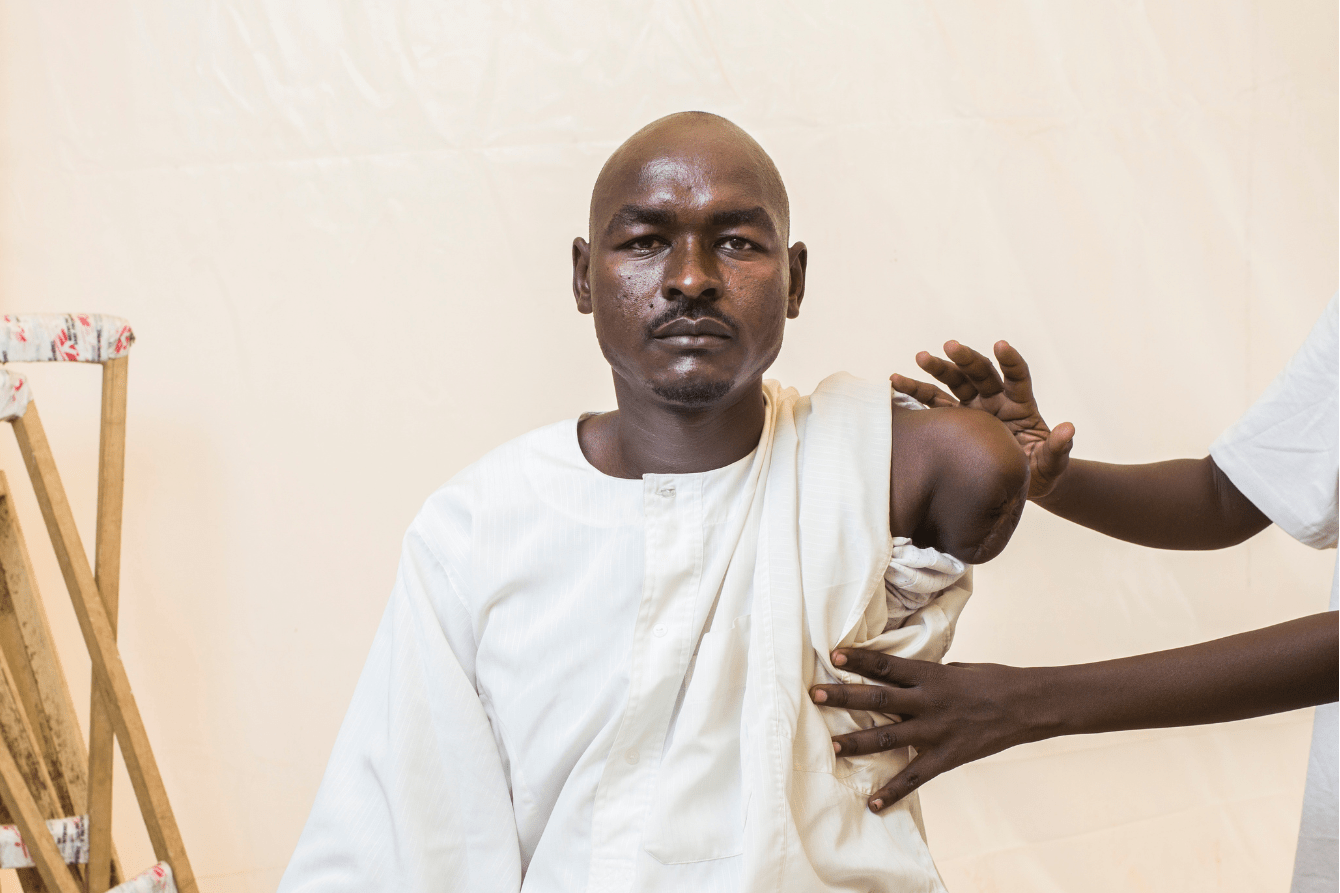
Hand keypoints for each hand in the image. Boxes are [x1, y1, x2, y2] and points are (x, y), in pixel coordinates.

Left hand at [810, 648, 1039, 812]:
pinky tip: (873, 803)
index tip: (833, 655)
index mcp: (931, 675)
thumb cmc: (991, 681)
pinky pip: (915, 777)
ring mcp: (937, 731)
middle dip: (844, 696)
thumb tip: (898, 676)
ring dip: (857, 742)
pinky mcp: (948, 756)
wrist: (1028, 706)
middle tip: (815, 693)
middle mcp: (929, 702)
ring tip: (830, 745)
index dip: (860, 660)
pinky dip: (894, 791)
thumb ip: (925, 675)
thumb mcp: (955, 668)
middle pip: (879, 700)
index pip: (888, 665)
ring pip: (889, 738)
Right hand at [891, 340, 1074, 498]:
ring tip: (921, 357)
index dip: (1010, 360)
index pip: (1017, 376)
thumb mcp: (1052, 464)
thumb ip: (1058, 447)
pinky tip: (897, 382)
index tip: (1000, 345)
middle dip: (966, 359)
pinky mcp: (954, 421)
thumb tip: (1068, 429)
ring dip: (938, 369)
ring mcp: (973, 408)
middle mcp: (995, 400)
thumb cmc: (1040, 473)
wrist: (1018, 483)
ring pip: (954, 382)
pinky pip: (933, 404)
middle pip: (980, 373)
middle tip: (949, 346)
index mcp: (1021, 404)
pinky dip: (916, 392)